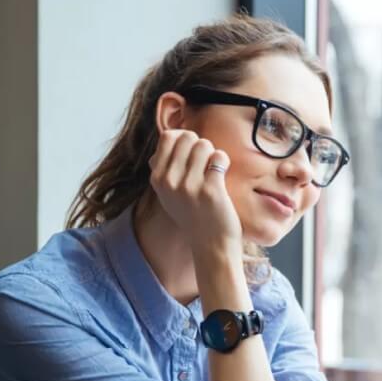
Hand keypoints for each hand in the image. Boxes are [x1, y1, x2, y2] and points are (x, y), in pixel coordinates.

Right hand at [148, 129, 242, 259]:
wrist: (211, 245)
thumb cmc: (194, 216)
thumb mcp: (169, 194)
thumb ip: (166, 167)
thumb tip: (171, 135)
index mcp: (158, 179)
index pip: (167, 137)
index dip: (184, 138)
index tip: (193, 152)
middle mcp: (170, 182)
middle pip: (188, 138)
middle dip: (201, 145)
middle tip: (206, 163)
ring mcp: (189, 186)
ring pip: (204, 145)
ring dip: (213, 154)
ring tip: (214, 171)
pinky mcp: (210, 190)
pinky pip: (219, 157)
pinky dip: (224, 161)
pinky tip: (222, 173)